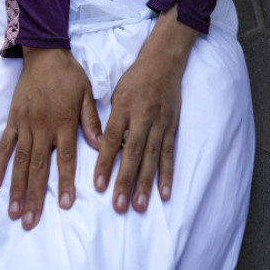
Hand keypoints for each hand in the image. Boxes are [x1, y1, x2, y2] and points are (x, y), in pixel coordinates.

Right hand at [0, 47, 101, 229]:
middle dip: (35, 197)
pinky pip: (4, 146)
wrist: (44, 53)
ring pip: (20, 162)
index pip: (65, 158)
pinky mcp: (13, 120)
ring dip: (16, 188)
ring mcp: (25, 124)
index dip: (66, 182)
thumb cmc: (69, 74)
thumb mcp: (87, 93)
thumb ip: (91, 121)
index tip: (66, 205)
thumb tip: (99, 145)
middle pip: (39, 167)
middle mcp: (43, 127)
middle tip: (31, 222)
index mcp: (64, 122)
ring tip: (13, 212)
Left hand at [94, 6, 195, 213]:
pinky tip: (164, 194)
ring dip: (145, 183)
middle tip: (118, 205)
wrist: (163, 63)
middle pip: (132, 152)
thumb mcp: (116, 94)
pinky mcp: (172, 128)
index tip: (97, 185)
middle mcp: (143, 116)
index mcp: (124, 106)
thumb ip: (110, 120)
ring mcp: (160, 123)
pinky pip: (169, 154)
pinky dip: (167, 175)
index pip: (112, 138)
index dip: (104, 163)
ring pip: (151, 157)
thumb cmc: (134, 80)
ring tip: (138, 206)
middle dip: (125, 180)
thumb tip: (100, 148)